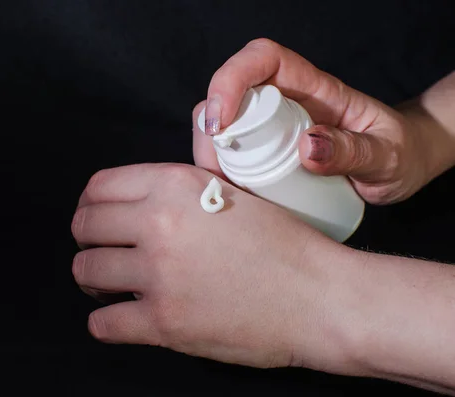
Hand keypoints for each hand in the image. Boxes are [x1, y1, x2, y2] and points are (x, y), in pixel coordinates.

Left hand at [71, 163, 348, 368]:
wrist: (319, 297)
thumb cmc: (286, 244)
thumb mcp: (234, 191)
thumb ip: (183, 184)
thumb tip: (145, 186)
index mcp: (175, 185)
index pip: (100, 187)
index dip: (91, 203)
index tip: (97, 217)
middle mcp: (160, 224)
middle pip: (84, 227)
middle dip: (87, 238)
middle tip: (102, 250)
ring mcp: (159, 275)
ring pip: (86, 271)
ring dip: (93, 278)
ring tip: (110, 283)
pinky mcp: (164, 323)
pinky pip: (103, 323)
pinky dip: (106, 321)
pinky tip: (122, 316)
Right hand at [193, 39, 454, 204]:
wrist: (399, 167)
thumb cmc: (397, 153)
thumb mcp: (387, 155)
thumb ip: (354, 151)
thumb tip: (307, 147)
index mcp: (314, 88)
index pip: (264, 60)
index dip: (232, 79)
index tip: (220, 121)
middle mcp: (286, 103)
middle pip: (229, 94)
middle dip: (209, 127)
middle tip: (215, 169)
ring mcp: (273, 130)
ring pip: (222, 127)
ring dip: (210, 154)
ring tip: (221, 187)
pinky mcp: (267, 156)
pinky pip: (231, 156)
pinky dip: (220, 174)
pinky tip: (230, 196)